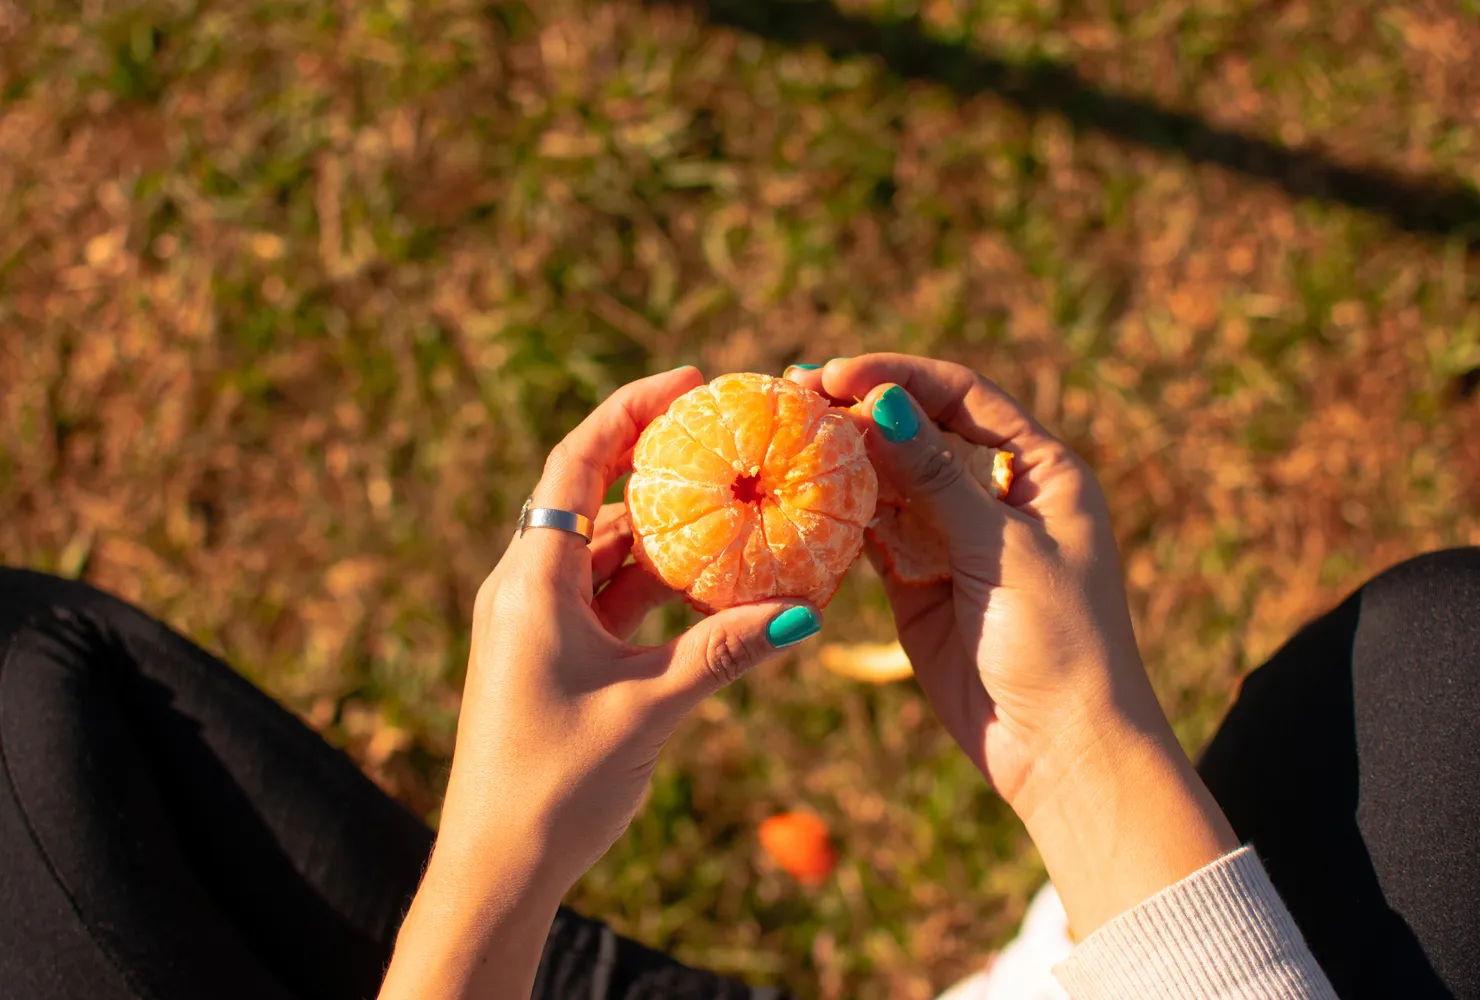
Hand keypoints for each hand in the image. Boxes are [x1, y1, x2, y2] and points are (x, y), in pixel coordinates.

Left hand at [380, 367, 821, 999]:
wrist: (495, 870)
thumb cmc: (554, 786)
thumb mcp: (650, 710)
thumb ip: (724, 652)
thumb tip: (806, 612)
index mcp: (531, 581)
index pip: (576, 462)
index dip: (629, 410)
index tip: (689, 381)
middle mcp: (526, 587)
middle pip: (593, 497)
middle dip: (658, 467)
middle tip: (726, 441)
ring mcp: (537, 621)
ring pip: (607, 551)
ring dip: (665, 535)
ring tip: (734, 512)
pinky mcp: (552, 653)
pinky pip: (608, 596)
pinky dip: (655, 584)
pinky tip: (710, 586)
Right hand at [787, 354, 1236, 936]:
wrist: (1063, 752)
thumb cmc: (1060, 640)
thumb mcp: (1002, 548)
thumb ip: (937, 478)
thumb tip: (882, 402)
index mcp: (1041, 472)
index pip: (963, 396)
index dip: (900, 376)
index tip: (837, 373)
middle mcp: (996, 498)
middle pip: (919, 433)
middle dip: (860, 414)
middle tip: (790, 396)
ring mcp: (955, 543)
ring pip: (890, 485)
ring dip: (842, 464)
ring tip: (781, 440)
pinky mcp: (920, 587)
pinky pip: (873, 540)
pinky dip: (839, 521)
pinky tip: (797, 501)